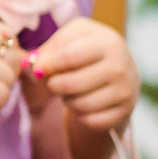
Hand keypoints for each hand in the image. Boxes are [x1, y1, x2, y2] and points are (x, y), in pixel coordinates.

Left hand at [27, 17, 137, 132]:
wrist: (121, 69)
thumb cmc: (87, 50)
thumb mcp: (71, 37)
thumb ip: (50, 48)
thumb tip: (32, 65)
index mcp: (107, 42)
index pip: (69, 56)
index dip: (47, 65)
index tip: (38, 70)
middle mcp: (120, 66)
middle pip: (71, 84)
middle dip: (54, 85)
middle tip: (53, 82)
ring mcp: (125, 91)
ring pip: (80, 105)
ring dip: (67, 100)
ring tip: (70, 91)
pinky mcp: (124, 111)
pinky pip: (91, 121)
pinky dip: (80, 115)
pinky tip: (83, 103)